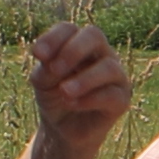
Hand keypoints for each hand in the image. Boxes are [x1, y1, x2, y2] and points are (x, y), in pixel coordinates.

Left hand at [26, 19, 132, 148]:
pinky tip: (71, 104)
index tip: (37, 55)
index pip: (69, 29)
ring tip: (64, 91)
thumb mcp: (42, 81)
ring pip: (109, 67)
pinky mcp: (121, 100)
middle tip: (55, 69)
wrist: (62, 129)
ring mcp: (114, 76)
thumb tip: (49, 59)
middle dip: (74, 50)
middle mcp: (100, 54)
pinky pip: (111, 95)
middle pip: (95, 35)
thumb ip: (46, 69)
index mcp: (77, 44)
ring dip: (84, 79)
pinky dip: (89, 99)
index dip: (53, 37)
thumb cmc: (54, 97)